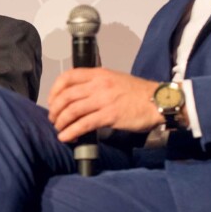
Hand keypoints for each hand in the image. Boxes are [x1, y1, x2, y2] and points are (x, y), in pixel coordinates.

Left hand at [47, 68, 162, 142]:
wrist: (158, 101)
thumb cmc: (137, 92)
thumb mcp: (114, 79)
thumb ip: (96, 84)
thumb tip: (77, 95)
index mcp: (98, 74)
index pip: (68, 77)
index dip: (55, 89)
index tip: (52, 101)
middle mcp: (98, 85)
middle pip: (66, 96)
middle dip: (55, 109)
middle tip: (53, 118)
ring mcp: (103, 100)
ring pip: (72, 111)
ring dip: (61, 122)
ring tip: (59, 129)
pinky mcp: (110, 116)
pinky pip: (84, 124)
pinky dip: (71, 132)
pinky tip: (66, 137)